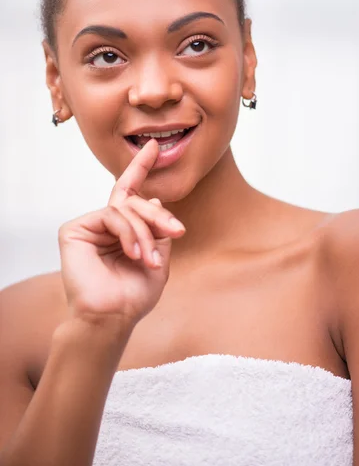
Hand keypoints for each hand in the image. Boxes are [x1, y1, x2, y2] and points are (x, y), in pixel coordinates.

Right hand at [58, 139, 184, 330]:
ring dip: (145, 233)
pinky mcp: (74, 229)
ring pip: (125, 208)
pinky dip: (129, 234)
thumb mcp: (158, 259)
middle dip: (158, 216)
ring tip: (150, 259)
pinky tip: (134, 254)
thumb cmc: (133, 295)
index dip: (140, 168)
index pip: (131, 193)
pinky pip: (111, 216)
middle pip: (135, 200)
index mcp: (122, 229)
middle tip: (177, 231)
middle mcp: (105, 224)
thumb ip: (157, 230)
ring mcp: (89, 225)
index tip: (153, 147)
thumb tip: (153, 199)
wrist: (113, 318)